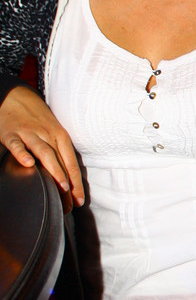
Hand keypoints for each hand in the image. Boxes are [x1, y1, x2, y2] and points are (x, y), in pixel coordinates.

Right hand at [0, 85, 83, 211]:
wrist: (16, 96)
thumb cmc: (37, 120)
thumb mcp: (53, 132)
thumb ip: (58, 153)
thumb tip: (68, 180)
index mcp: (60, 136)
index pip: (72, 162)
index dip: (77, 182)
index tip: (80, 200)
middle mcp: (48, 135)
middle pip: (60, 161)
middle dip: (67, 183)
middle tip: (71, 203)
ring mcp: (30, 134)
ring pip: (44, 153)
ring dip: (54, 170)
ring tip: (61, 187)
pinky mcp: (11, 134)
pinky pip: (17, 145)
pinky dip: (22, 153)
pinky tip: (27, 164)